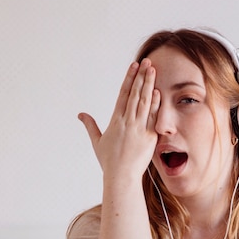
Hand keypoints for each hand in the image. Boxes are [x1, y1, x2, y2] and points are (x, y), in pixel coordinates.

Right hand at [78, 59, 160, 178]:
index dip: (129, 78)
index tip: (134, 66)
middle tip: (147, 61)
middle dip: (141, 76)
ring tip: (153, 70)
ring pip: (145, 102)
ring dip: (149, 85)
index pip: (123, 94)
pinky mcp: (149, 137)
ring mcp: (139, 128)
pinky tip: (157, 91)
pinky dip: (155, 104)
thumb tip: (81, 115)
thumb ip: (91, 126)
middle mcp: (127, 122)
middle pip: (135, 94)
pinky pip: (153, 117)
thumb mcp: (98, 142)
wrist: (122, 177)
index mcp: (116, 121)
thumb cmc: (109, 161)